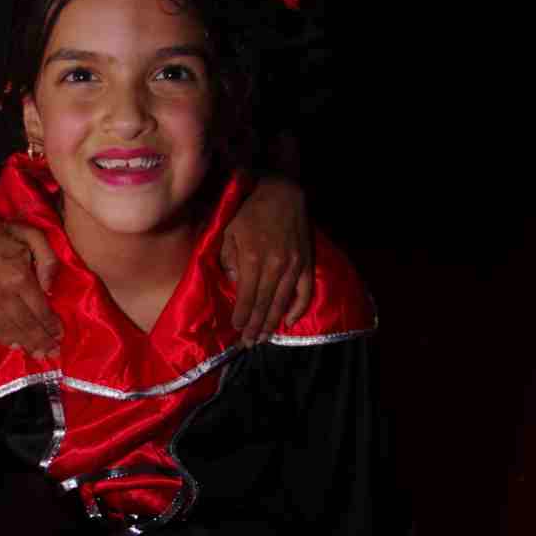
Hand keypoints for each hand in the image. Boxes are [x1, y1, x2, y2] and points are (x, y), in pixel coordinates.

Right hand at [0, 209, 61, 356]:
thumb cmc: (6, 234)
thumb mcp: (34, 236)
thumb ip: (48, 260)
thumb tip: (50, 290)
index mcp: (17, 275)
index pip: (39, 309)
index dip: (51, 325)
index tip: (60, 335)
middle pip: (26, 324)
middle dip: (42, 341)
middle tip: (54, 353)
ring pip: (8, 330)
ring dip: (26, 345)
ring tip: (39, 354)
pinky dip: (4, 339)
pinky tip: (17, 346)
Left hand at [220, 177, 313, 346]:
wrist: (282, 192)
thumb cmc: (250, 212)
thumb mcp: (229, 232)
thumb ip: (229, 260)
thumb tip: (235, 286)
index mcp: (252, 258)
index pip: (246, 296)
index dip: (242, 316)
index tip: (237, 330)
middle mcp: (274, 266)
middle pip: (263, 304)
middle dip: (255, 326)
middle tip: (249, 344)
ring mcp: (293, 266)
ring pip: (282, 302)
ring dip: (272, 323)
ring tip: (264, 338)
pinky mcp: (306, 263)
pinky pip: (304, 291)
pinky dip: (297, 308)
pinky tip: (288, 321)